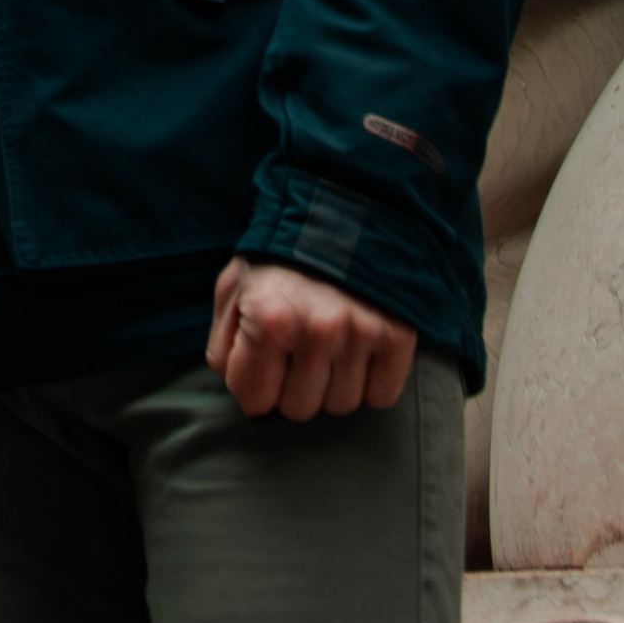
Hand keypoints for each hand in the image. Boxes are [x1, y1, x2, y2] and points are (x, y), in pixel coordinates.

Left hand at [207, 258, 415, 420]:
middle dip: (291, 387)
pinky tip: (358, 353)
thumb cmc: (278, 258)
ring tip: (327, 347)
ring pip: (341, 405)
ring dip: (332, 385)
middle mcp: (317, 330)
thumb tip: (242, 392)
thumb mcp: (233, 289)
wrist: (341, 213)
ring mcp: (361, 333)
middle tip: (295, 354)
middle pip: (299, 409)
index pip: (254, 400)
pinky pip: (381, 396)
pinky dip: (370, 383)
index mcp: (269, 319)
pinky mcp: (397, 336)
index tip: (262, 369)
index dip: (254, 388)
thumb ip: (225, 344)